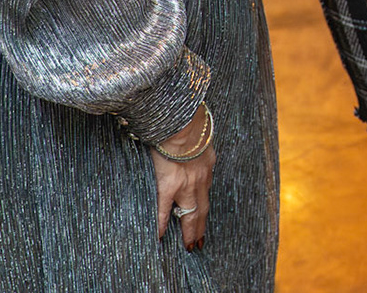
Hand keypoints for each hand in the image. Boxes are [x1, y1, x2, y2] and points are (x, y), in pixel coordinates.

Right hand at [151, 105, 213, 250]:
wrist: (181, 121)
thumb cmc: (187, 120)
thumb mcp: (197, 131)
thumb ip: (193, 140)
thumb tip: (188, 134)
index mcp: (207, 163)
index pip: (205, 189)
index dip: (203, 203)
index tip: (203, 215)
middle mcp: (200, 178)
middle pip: (203, 208)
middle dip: (202, 226)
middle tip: (200, 242)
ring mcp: (186, 185)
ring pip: (190, 214)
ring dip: (190, 231)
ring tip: (189, 246)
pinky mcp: (169, 186)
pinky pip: (165, 212)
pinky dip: (162, 225)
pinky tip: (159, 238)